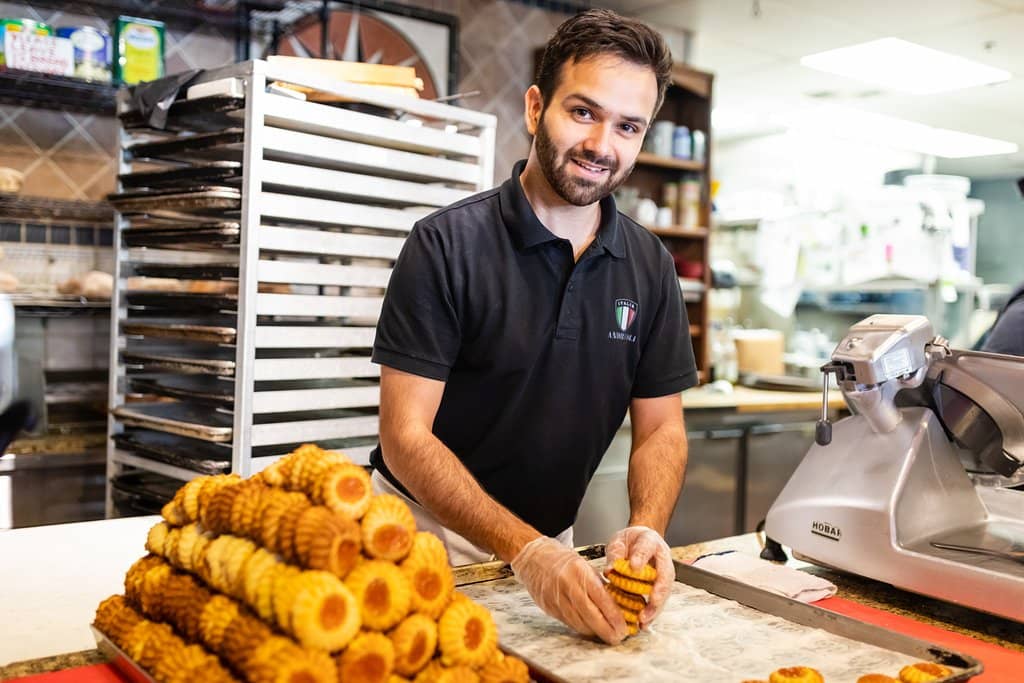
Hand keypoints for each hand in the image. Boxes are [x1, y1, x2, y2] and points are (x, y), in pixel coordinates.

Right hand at [511, 536, 626, 643]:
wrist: (534, 557)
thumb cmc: (563, 560)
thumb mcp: (585, 566)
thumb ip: (599, 585)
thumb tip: (617, 605)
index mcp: (580, 572)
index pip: (602, 599)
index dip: (615, 617)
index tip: (624, 627)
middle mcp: (568, 586)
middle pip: (591, 616)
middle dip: (607, 630)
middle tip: (618, 637)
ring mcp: (556, 598)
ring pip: (579, 623)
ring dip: (595, 632)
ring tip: (606, 634)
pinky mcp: (549, 607)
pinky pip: (569, 623)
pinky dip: (581, 627)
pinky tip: (590, 629)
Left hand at [604, 526, 672, 627]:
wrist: (640, 540)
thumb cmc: (630, 541)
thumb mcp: (619, 541)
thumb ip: (615, 554)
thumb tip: (610, 570)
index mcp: (650, 541)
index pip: (647, 547)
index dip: (641, 557)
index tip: (634, 566)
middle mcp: (662, 557)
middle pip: (665, 574)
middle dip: (659, 590)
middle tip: (651, 602)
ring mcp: (664, 573)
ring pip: (665, 591)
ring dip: (656, 607)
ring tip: (644, 620)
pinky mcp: (660, 586)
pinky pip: (659, 600)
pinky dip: (652, 612)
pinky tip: (644, 623)